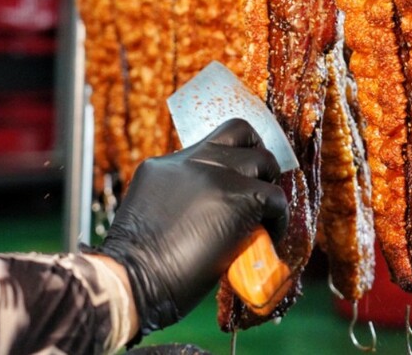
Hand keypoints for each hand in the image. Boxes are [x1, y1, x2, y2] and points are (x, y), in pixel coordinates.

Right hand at [89, 119, 288, 335]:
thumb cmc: (137, 266)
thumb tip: (208, 211)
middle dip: (255, 154)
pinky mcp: (241, 197)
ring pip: (264, 160)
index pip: (209, 144)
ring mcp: (218, 175)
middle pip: (239, 130)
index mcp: (165, 166)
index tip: (234, 181)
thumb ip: (178, 198)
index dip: (228, 159)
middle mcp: (192, 161)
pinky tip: (269, 237)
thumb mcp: (151, 214)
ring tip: (263, 216)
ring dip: (269, 186)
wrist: (133, 281)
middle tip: (258, 184)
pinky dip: (278, 218)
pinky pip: (276, 197)